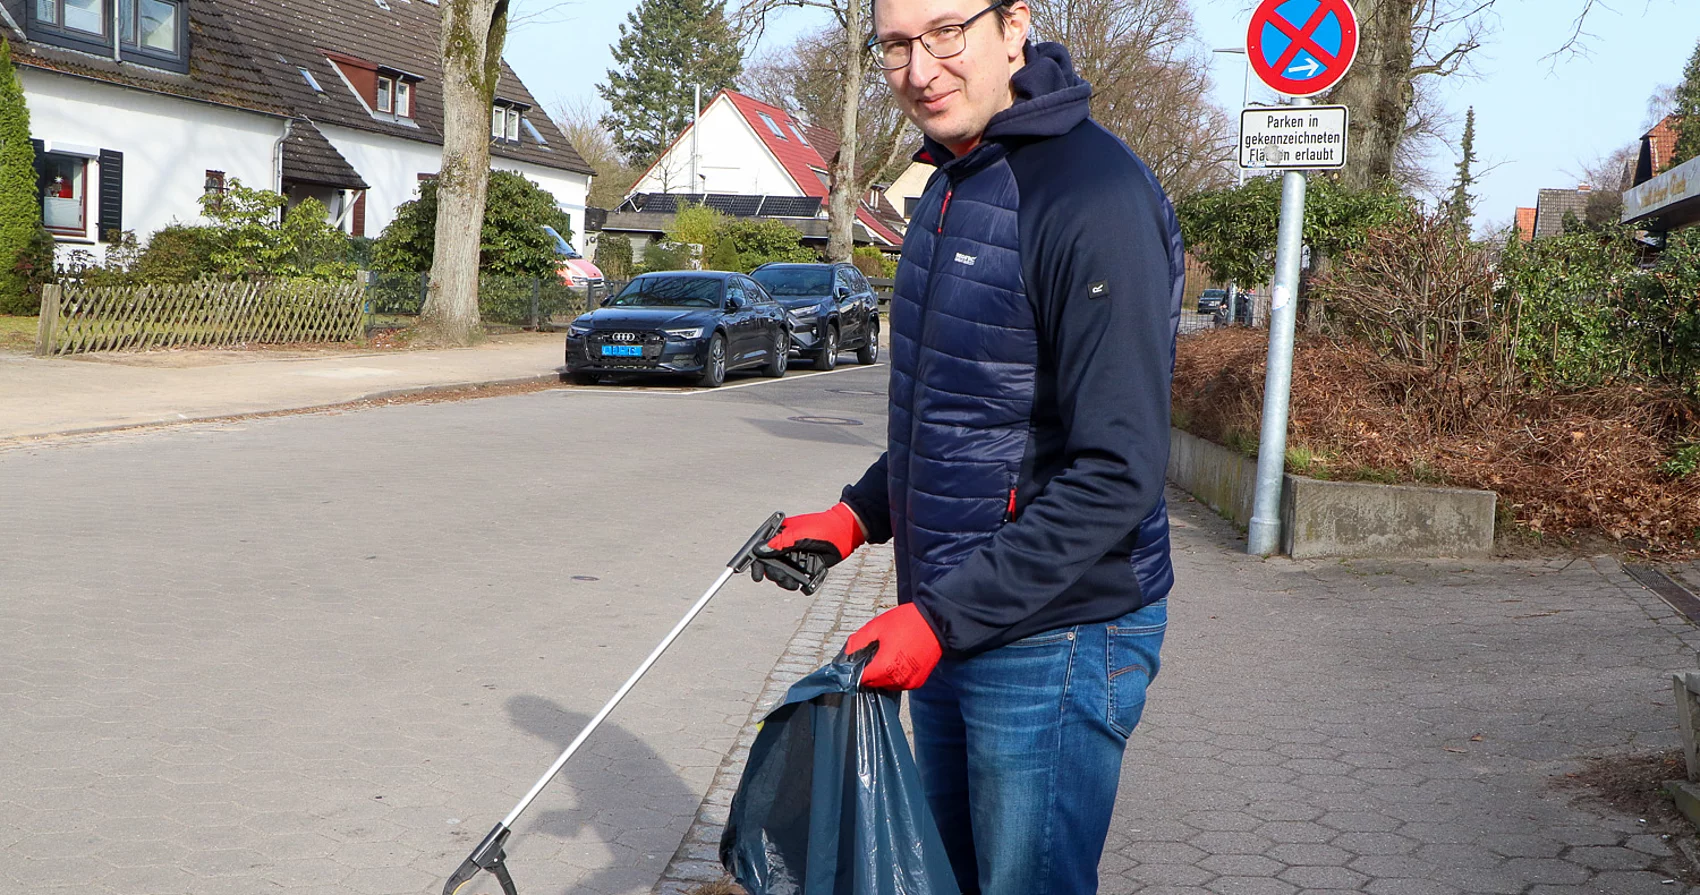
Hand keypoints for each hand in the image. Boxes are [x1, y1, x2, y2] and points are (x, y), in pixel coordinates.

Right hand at [749, 503, 864, 590]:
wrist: (845, 532)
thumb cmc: (822, 527)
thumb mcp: (799, 535)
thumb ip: (779, 543)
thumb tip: (758, 550)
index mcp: (779, 534)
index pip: (761, 549)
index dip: (757, 562)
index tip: (757, 575)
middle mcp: (785, 546)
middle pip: (771, 565)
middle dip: (775, 574)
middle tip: (782, 578)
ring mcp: (796, 556)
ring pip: (783, 573)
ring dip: (785, 581)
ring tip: (793, 583)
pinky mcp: (806, 565)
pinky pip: (797, 578)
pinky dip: (798, 582)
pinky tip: (801, 583)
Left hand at [845, 603, 941, 689]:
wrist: (936, 622)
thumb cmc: (907, 622)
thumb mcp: (876, 627)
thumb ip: (857, 642)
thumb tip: (847, 654)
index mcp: (885, 667)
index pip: (861, 679)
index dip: (855, 671)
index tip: (855, 662)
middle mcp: (897, 680)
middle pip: (873, 684)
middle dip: (869, 672)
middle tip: (873, 654)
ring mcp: (909, 683)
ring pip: (886, 686)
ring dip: (882, 675)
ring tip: (887, 656)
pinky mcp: (918, 683)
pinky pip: (899, 684)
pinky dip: (895, 676)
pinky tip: (898, 660)